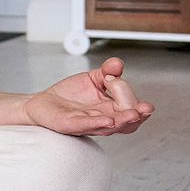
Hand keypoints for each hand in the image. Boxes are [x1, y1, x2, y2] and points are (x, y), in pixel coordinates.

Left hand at [23, 56, 153, 135]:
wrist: (45, 102)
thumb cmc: (72, 95)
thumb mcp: (92, 78)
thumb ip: (106, 71)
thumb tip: (118, 64)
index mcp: (112, 108)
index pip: (131, 106)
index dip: (131, 96)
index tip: (116, 79)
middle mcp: (105, 118)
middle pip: (128, 122)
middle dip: (138, 115)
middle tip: (144, 108)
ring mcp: (89, 124)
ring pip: (111, 127)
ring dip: (124, 121)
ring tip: (133, 114)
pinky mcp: (72, 125)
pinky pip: (87, 126)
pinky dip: (98, 123)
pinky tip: (107, 120)